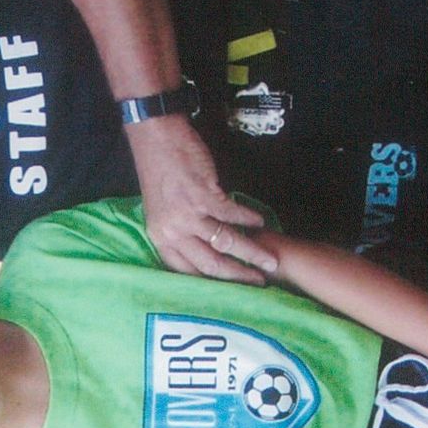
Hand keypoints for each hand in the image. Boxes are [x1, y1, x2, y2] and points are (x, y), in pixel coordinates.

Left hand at [126, 114, 276, 281]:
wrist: (156, 137)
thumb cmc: (160, 172)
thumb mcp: (162, 211)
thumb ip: (181, 232)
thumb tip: (209, 248)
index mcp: (161, 238)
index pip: (186, 272)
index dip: (213, 284)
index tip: (233, 290)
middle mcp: (172, 231)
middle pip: (209, 264)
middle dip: (238, 276)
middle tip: (259, 283)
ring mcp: (187, 215)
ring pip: (225, 243)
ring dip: (251, 252)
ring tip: (270, 260)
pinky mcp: (202, 196)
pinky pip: (231, 215)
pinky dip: (249, 220)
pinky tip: (261, 223)